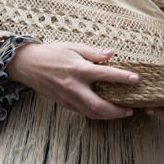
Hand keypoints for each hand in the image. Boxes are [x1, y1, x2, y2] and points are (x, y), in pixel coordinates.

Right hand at [5, 42, 136, 119]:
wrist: (27, 65)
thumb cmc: (52, 53)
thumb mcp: (74, 47)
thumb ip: (94, 53)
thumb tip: (112, 54)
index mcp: (78, 70)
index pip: (105, 75)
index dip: (122, 78)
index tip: (136, 80)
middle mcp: (74, 87)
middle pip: (98, 106)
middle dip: (116, 111)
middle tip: (130, 110)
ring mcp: (67, 98)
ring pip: (90, 113)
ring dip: (107, 116)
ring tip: (121, 113)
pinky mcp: (63, 104)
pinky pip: (82, 112)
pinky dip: (95, 113)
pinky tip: (105, 111)